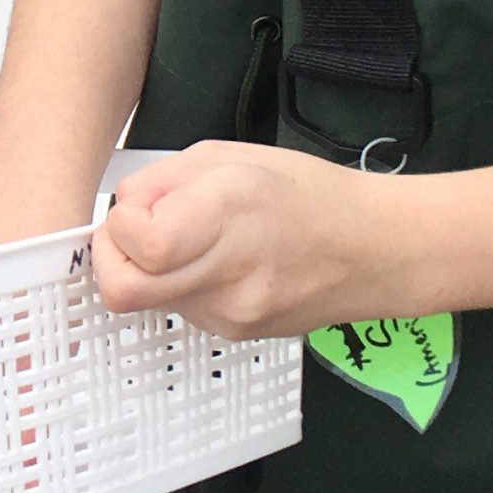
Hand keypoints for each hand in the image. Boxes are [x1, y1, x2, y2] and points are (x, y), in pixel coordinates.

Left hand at [91, 141, 428, 337]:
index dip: (120, 225)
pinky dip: (181, 284)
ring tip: (192, 239)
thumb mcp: (226, 158)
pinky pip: (181, 309)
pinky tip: (217, 261)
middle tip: (135, 233)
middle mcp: (226, 274)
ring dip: (150, 269)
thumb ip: (161, 183)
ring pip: (149, 299)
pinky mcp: (237, 335)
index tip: (138, 208)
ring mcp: (232, 314)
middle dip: (112, 259)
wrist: (380, 251)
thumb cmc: (308, 192)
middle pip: (123, 291)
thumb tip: (122, 211)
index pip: (138, 246)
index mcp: (225, 215)